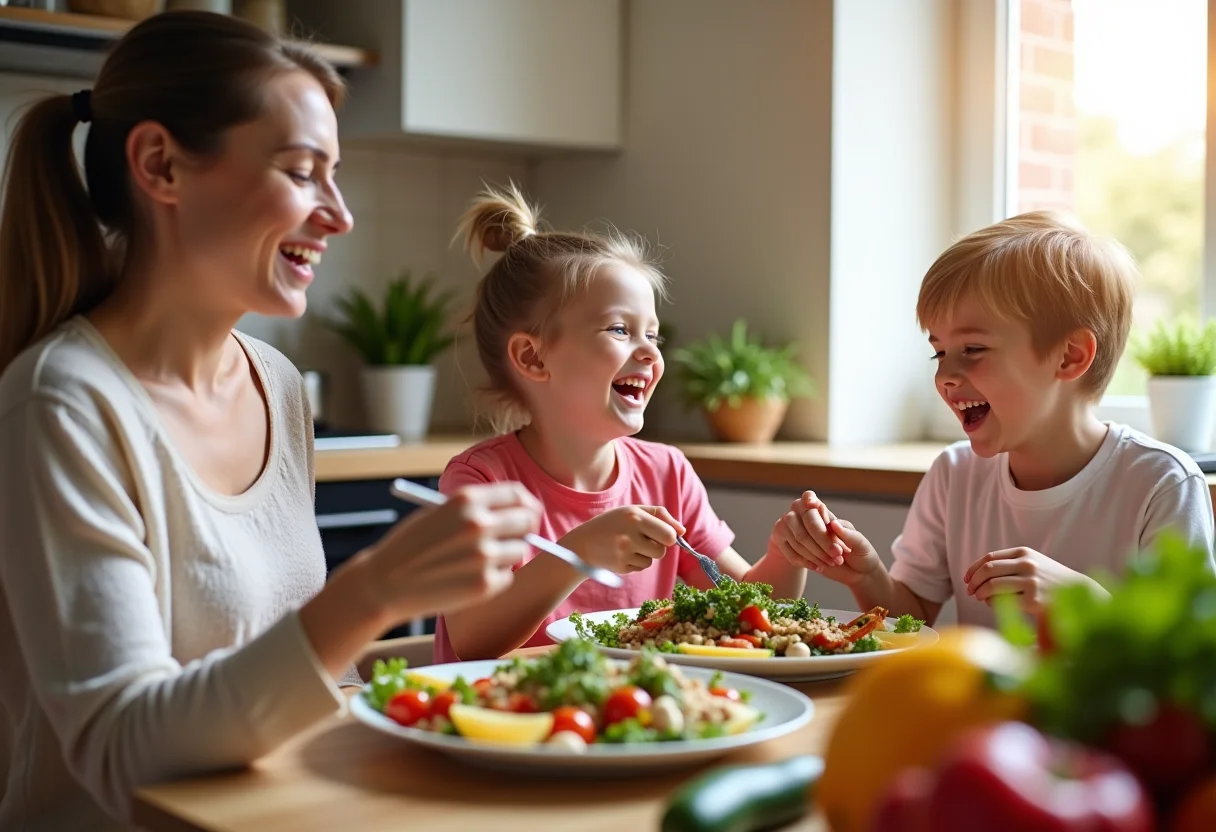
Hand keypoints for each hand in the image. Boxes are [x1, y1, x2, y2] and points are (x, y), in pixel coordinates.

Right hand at [352, 482, 540, 624]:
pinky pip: (507, 576)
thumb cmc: (411, 546)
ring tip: (477, 560)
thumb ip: (476, 509)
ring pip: (519, 550)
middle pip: (526, 520)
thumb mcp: (440, 512)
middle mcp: (479, 523)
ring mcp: (484, 555)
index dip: (524, 503)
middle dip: (523, 528)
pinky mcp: (485, 585)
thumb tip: (517, 511)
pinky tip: (468, 578)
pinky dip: (494, 578)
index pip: (517, 493)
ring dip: (506, 555)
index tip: (525, 512)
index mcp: (467, 499)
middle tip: (512, 537)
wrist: (385, 583)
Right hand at [559, 506, 684, 574]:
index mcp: (635, 517)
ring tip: (629, 546)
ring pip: (652, 561)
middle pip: (662, 551)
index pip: (669, 535)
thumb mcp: (634, 511)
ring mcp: (624, 553)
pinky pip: (641, 568)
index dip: (669, 537)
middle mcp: (630, 536)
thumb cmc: (614, 524)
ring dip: (646, 555)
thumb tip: (682, 532)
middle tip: (642, 539)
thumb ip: (661, 516)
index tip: (662, 535)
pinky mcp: (621, 567)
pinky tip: (622, 555)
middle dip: (657, 547)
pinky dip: (636, 562)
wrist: (584, 543)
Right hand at [768, 490, 846, 569]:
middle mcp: (800, 511)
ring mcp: (787, 524)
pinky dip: (806, 561)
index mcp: (817, 506)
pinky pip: (791, 552)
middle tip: (837, 554)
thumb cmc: (850, 549)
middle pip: (809, 522)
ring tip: (831, 563)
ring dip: (817, 554)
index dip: (810, 500)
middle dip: (824, 540)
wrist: (838, 566)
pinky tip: (818, 566)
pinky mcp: (780, 539)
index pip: (809, 497)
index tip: (813, 504)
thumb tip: (833, 524)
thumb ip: (848, 533)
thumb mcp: (857, 542)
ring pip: (800, 539)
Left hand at [963, 548, 1100, 613]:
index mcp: (1024, 553)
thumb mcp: (1033, 563)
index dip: (973, 569)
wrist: (1078, 591)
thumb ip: (1010, 564)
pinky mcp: (1034, 600)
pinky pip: (1003, 602)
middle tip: (969, 591)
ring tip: (979, 598)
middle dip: (974, 582)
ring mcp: (1031, 582)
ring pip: (993, 586)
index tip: (966, 578)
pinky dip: (993, 604)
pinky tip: (994, 605)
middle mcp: (1027, 564)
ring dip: (981, 593)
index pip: (989, 558)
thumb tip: (978, 575)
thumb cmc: (1050, 579)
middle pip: (988, 570)